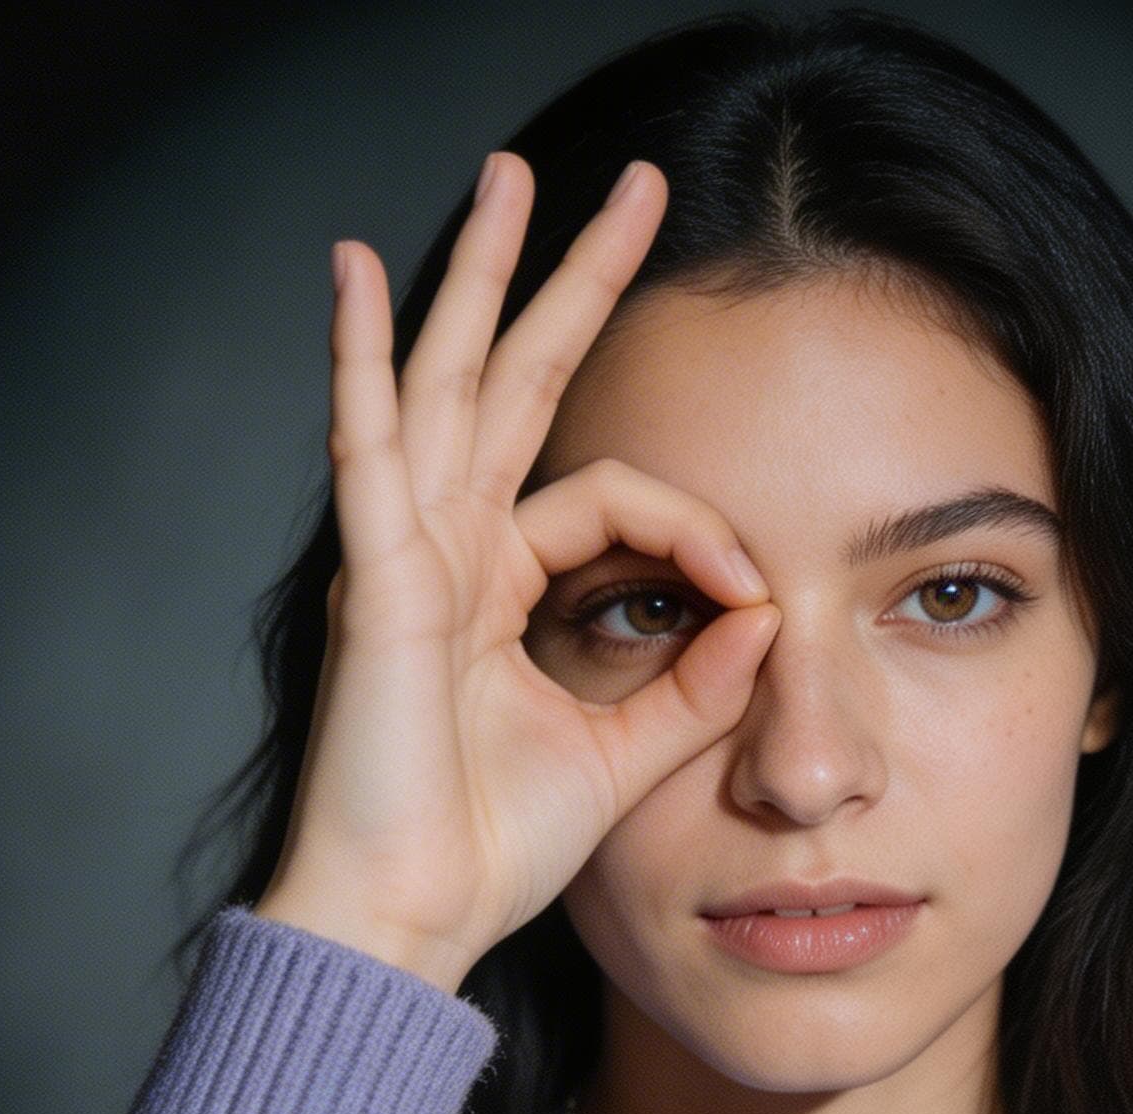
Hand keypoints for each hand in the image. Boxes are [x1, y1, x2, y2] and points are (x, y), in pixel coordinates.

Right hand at [255, 153, 779, 992]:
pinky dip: (361, 359)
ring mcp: (403, 552)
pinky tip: (362, 274)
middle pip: (517, 379)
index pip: (613, 498)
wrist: (411, 919)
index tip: (760, 597)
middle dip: (573, 279)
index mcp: (498, 584)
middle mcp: (447, 547)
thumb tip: (771, 616)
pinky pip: (370, 449)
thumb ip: (698, 682)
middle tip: (633, 185)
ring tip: (511, 175)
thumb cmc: (490, 849)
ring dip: (480, 273)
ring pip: (451, 380)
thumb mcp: (627, 751)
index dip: (699, 531)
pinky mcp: (373, 579)